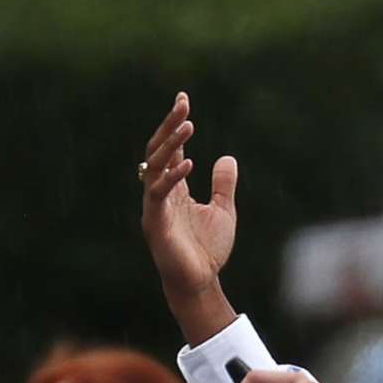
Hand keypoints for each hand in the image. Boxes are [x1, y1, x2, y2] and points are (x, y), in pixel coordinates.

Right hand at [140, 92, 238, 341]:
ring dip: (170, 145)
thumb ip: (223, 185)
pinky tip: (190, 163)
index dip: (175, 124)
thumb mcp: (223, 211)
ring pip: (155, 167)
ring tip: (188, 125)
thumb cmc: (207, 250)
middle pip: (158, 151)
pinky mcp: (155, 222)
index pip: (171, 149)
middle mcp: (160, 193)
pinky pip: (159, 193)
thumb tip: (227, 157)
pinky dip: (172, 177)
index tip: (184, 100)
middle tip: (183, 105)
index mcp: (174, 188)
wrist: (199, 283)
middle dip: (169, 126)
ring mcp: (155, 206)